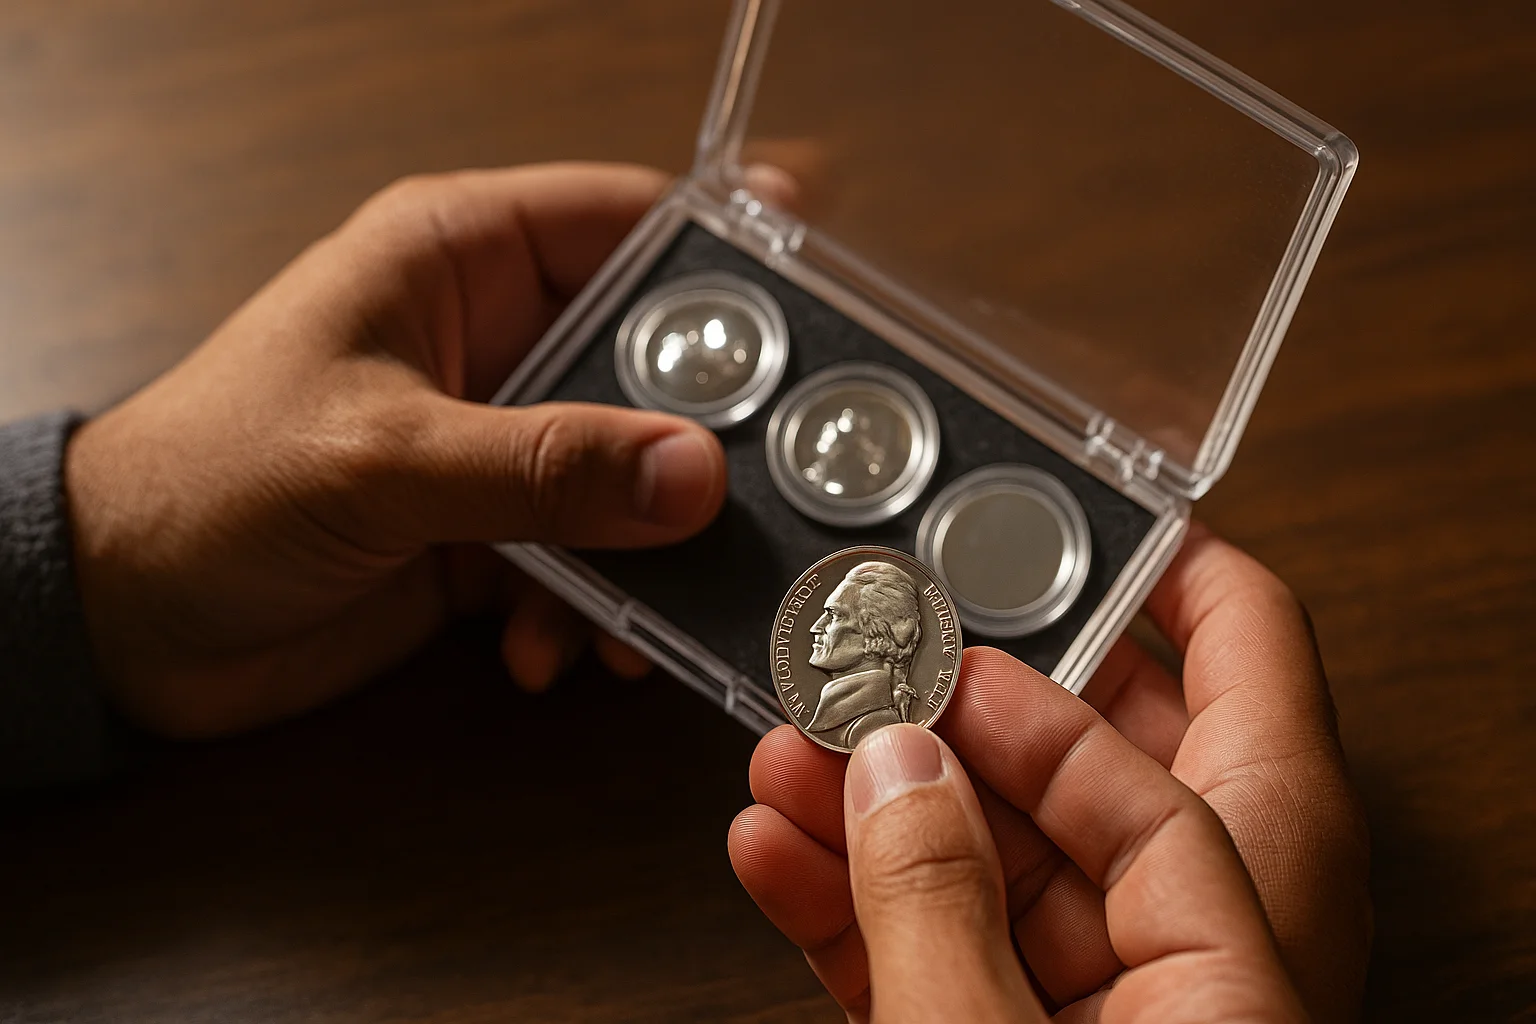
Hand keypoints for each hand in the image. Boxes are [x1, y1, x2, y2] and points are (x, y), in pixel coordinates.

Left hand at [65, 163, 726, 737]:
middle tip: (772, 495)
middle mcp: (493, 341)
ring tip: (651, 614)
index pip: (624, 222)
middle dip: (707, 437)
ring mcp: (497, 442)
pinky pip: (584, 557)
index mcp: (457, 260)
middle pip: (653, 362)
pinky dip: (587, 610)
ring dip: (649, 549)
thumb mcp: (386, 460)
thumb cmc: (210, 485)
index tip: (825, 284)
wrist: (122, 623)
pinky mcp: (488, 532)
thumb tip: (696, 474)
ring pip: (629, 474)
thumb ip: (545, 466)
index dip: (730, 245)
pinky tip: (548, 652)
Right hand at [730, 527, 1370, 1020]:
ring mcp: (1111, 1007)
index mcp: (1263, 909)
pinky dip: (856, 906)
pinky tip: (774, 853)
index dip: (1129, 600)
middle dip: (956, 708)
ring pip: (995, 860)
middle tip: (870, 656)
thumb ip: (940, 901)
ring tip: (783, 753)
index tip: (1054, 544)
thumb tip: (892, 762)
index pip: (1239, 683)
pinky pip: (944, 950)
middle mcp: (1206, 948)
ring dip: (873, 805)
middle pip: (1092, 764)